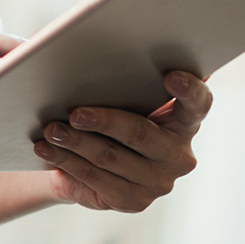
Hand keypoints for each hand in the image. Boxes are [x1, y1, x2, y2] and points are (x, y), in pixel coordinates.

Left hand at [34, 70, 211, 212]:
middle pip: (140, 133)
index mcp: (185, 120)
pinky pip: (96, 179)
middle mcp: (179, 153)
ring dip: (75, 142)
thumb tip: (84, 42)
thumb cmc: (106, 112)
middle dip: (104, 121)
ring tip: (50, 130)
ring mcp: (160, 181)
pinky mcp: (134, 201)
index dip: (188, 89)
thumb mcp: (118, 95)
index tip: (171, 75)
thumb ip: (122, 77)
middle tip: (74, 113)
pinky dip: (67, 162)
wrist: (87, 160)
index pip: (198, 103)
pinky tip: (46, 150)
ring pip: (110, 157)